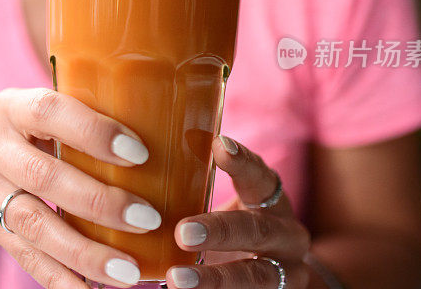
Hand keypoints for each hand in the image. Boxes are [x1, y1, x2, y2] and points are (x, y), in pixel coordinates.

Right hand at [0, 88, 159, 288]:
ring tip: (128, 271)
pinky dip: (59, 279)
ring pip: (33, 225)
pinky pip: (24, 256)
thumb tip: (166, 129)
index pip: (50, 112)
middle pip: (42, 177)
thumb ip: (80, 117)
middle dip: (98, 202)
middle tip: (147, 218)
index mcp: (11, 107)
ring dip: (84, 252)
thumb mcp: (35, 109)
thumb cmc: (17, 128)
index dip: (94, 133)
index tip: (140, 153)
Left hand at [167, 137, 310, 288]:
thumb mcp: (230, 206)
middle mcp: (286, 236)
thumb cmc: (234, 229)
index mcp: (272, 203)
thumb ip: (198, 189)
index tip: (219, 145)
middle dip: (219, 231)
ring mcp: (285, 273)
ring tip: (176, 279)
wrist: (275, 276)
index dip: (243, 162)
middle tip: (182, 232)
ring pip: (254, 277)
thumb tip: (134, 162)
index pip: (262, 177)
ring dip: (214, 279)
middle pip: (257, 231)